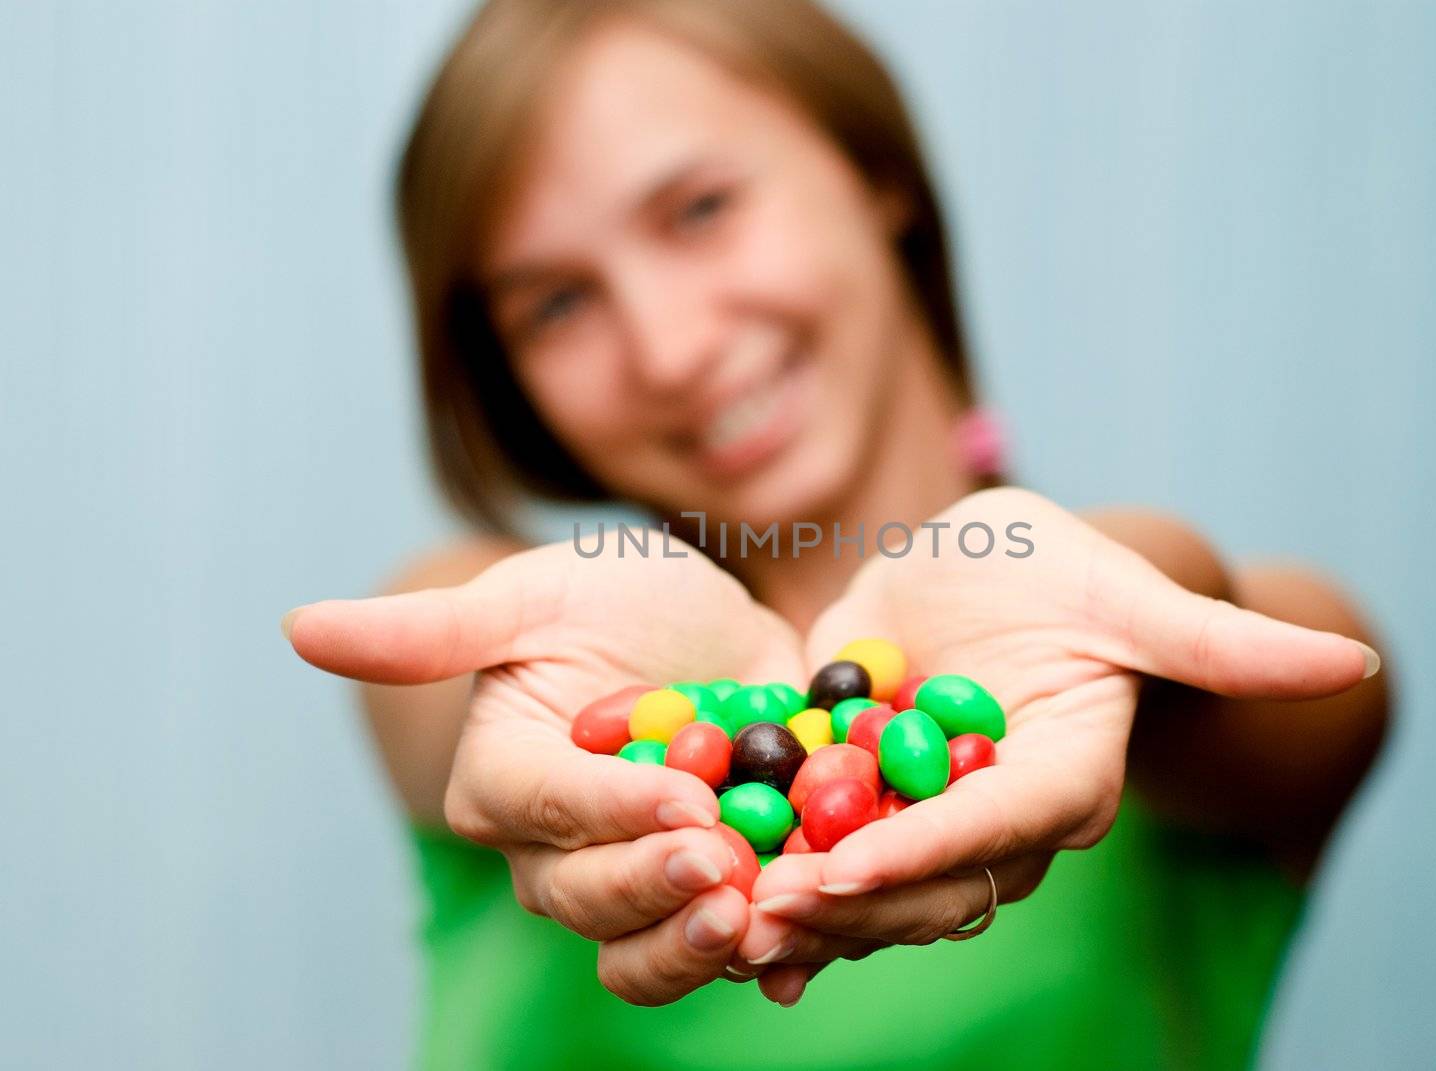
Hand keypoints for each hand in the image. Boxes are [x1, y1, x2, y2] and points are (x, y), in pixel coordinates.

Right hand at [285, 530, 805, 1004]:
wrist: (708, 628)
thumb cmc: (610, 598)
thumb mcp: (535, 596)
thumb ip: (433, 629)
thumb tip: (295, 627)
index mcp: (504, 781)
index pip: (546, 809)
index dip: (609, 812)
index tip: (684, 800)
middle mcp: (557, 851)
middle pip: (590, 898)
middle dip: (657, 888)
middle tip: (724, 865)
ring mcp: (634, 879)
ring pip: (644, 950)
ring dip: (702, 948)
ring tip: (766, 920)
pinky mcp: (708, 891)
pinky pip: (726, 950)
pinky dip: (767, 963)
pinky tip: (801, 962)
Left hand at [737, 487, 1377, 1004]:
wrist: (987, 569)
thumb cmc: (1066, 567)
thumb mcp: (1128, 591)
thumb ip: (1221, 644)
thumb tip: (1351, 659)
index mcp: (1065, 775)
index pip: (1003, 826)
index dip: (933, 847)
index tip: (852, 864)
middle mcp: (999, 816)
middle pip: (933, 884)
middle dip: (851, 904)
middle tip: (763, 908)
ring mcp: (927, 815)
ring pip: (874, 891)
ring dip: (803, 914)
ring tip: (722, 920)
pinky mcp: (866, 800)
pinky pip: (823, 860)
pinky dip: (776, 891)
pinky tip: (719, 917)